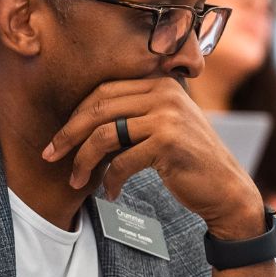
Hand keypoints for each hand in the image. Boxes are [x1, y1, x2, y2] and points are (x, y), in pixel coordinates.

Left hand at [42, 78, 265, 239]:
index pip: (103, 92)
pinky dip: (109, 180)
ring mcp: (167, 116)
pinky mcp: (168, 142)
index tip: (57, 138)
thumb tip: (77, 123)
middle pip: (98, 109)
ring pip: (105, 135)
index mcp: (159, 83)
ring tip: (76, 181)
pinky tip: (109, 193)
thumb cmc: (187, 161)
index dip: (75, 116)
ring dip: (83, 161)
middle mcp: (164, 93)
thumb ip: (131, 116)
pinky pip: (121, 161)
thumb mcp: (161, 127)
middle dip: (68, 134)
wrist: (226, 190)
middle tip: (49, 155)